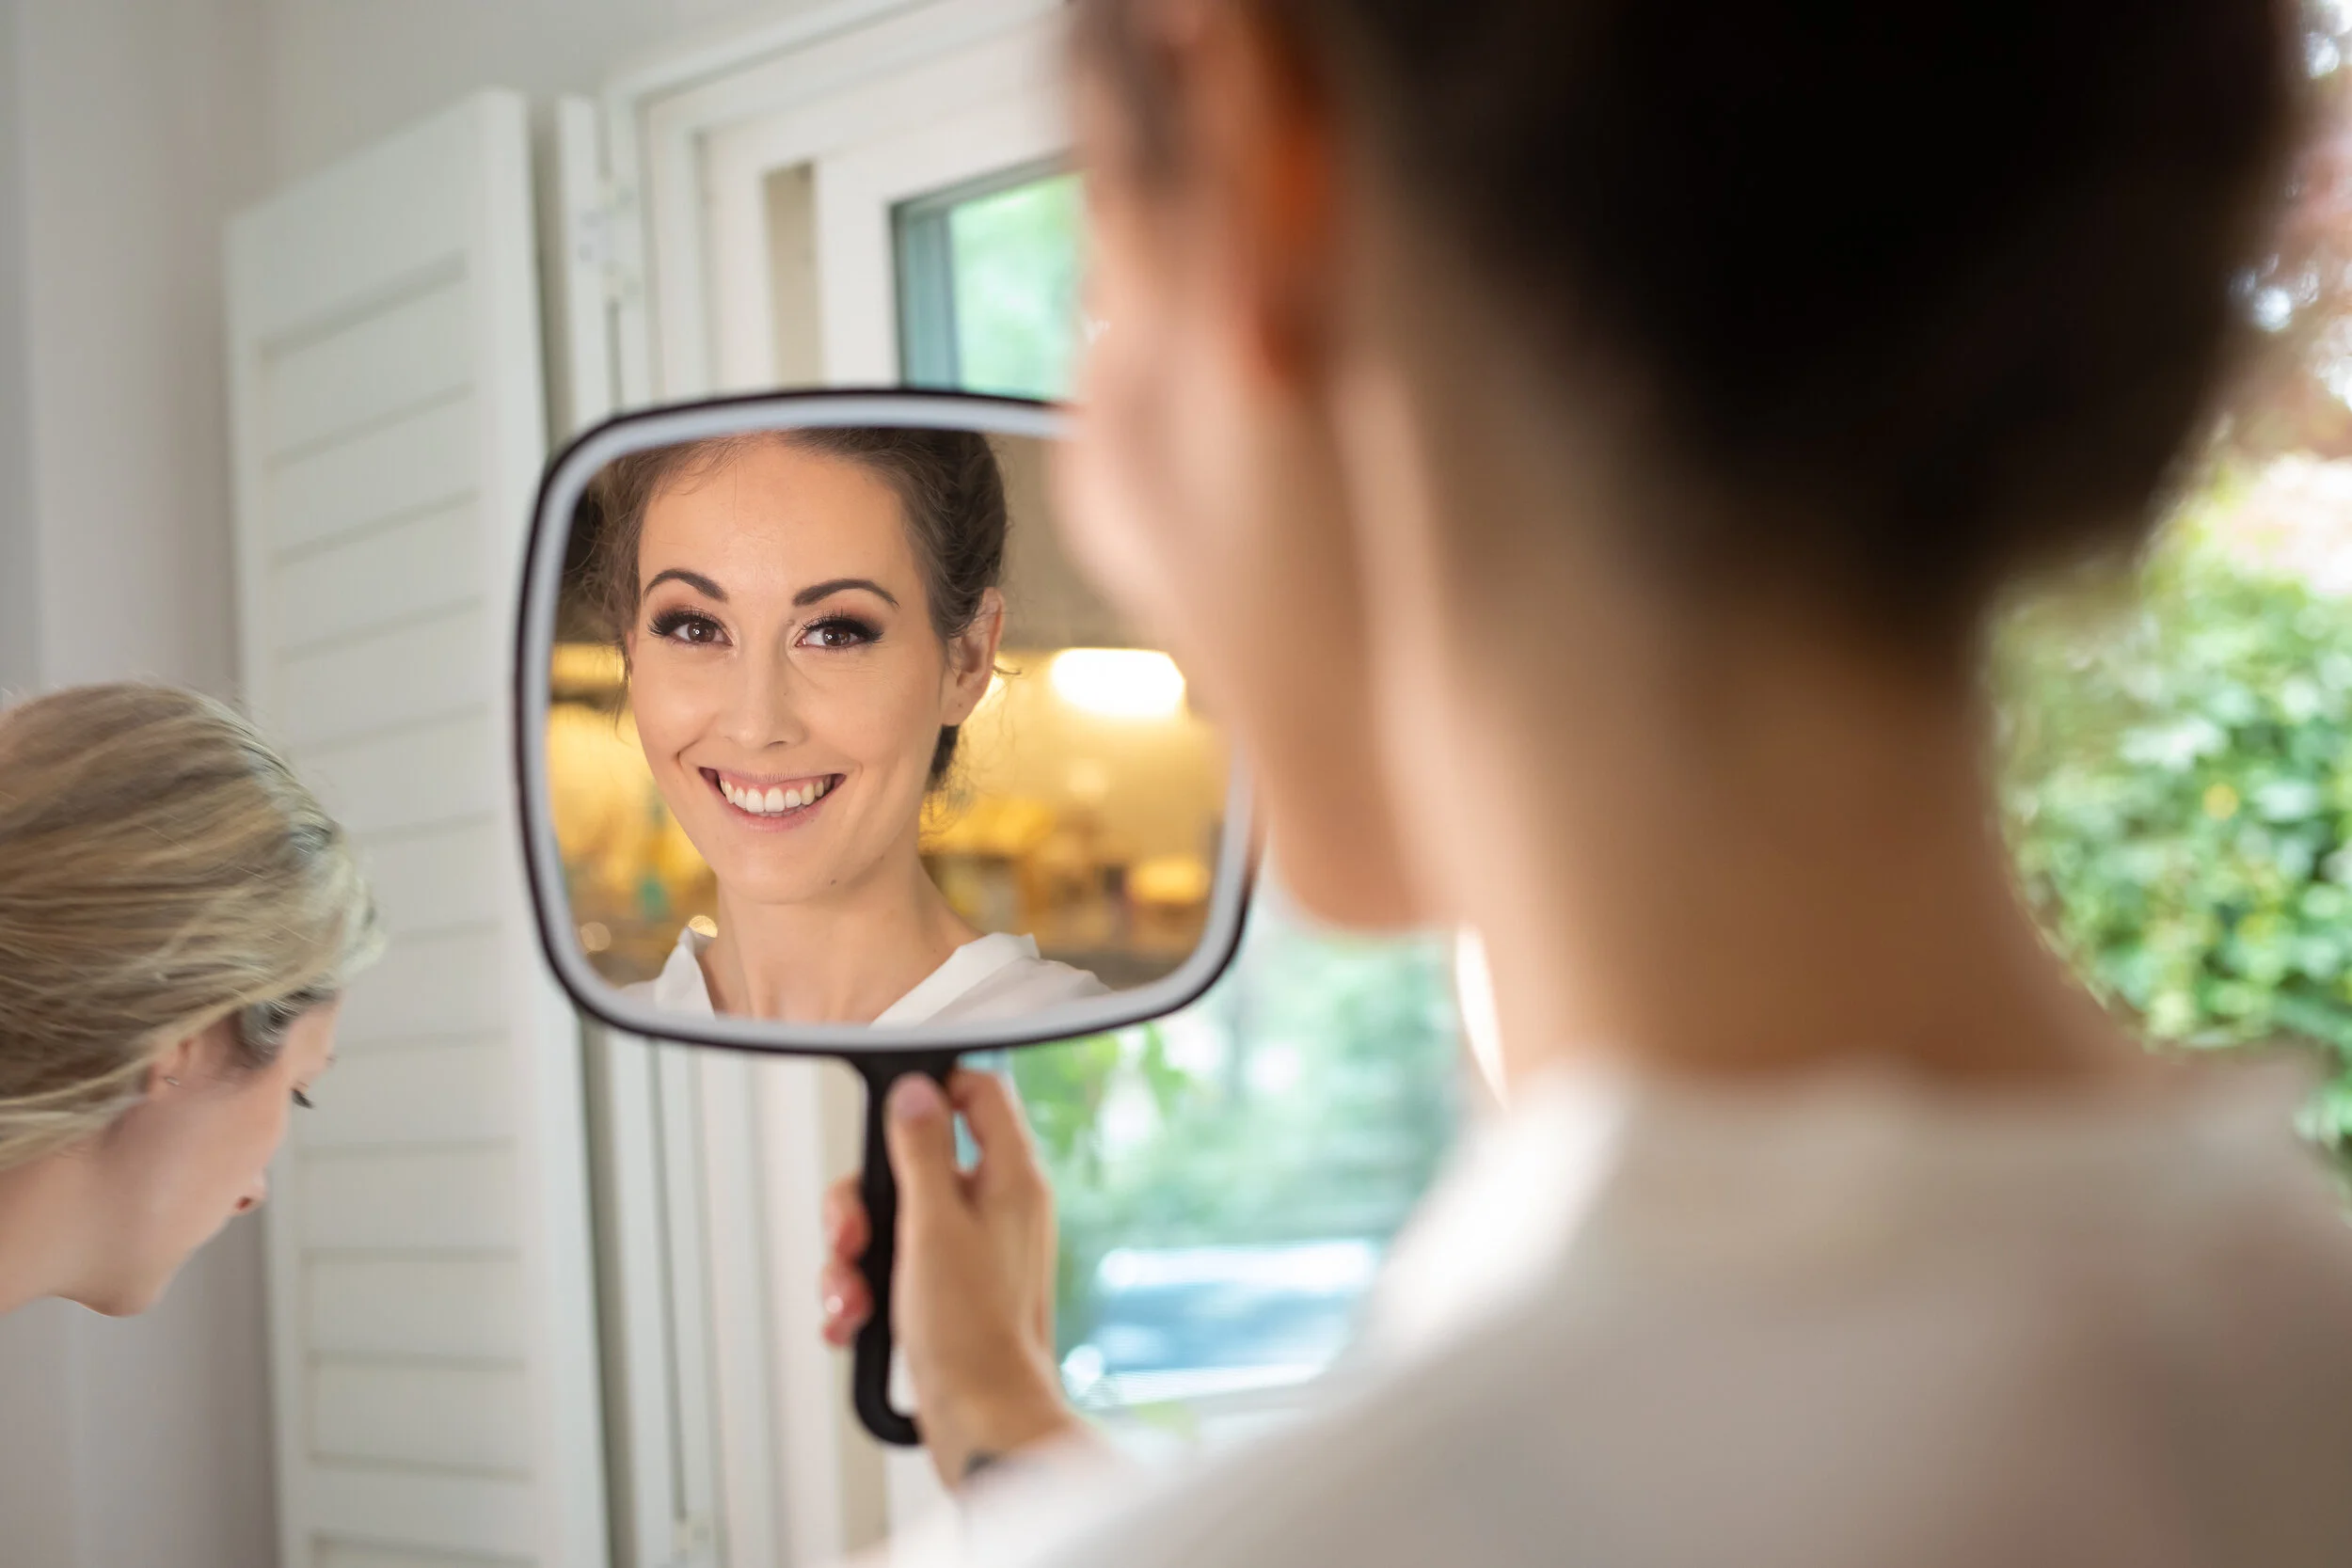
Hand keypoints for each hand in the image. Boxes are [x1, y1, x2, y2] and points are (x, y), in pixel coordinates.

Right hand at [820, 1068, 1078, 1485]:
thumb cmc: (971, 1334)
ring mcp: (972, 1252)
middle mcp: (997, 1208)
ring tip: (848, 1300)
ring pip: (891, 1222)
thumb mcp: (933, 1225)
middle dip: (863, 1204)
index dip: (933, 1090)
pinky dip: (863, 1293)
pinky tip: (851, 1323)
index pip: (980, 1093)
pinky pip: (892, 1269)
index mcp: (1011, 1179)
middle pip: (915, 1163)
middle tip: (850, 1239)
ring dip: (852, 1261)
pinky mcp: (948, 1293)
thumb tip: (915, 1091)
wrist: (983, 1422)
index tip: (888, 1114)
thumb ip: (922, 1151)